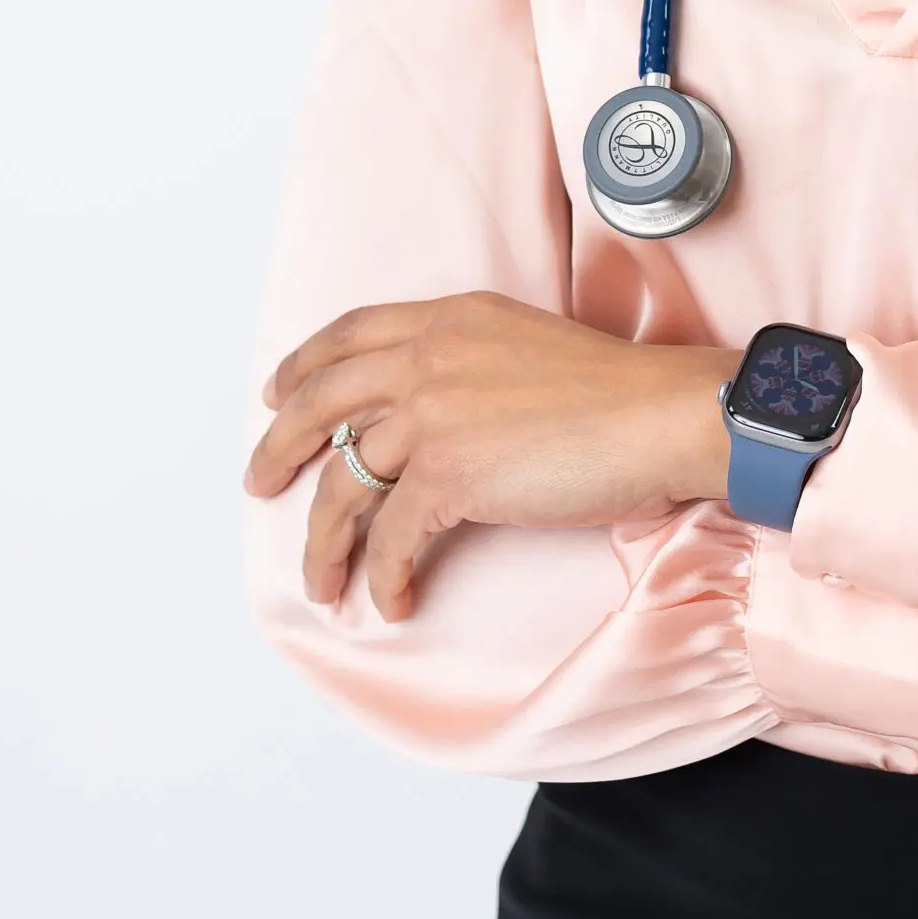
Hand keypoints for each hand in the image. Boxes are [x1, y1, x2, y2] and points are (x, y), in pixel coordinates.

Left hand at [243, 290, 740, 622]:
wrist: (656, 414)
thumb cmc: (613, 391)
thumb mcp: (524, 345)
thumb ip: (468, 362)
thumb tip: (429, 415)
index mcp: (450, 318)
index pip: (352, 333)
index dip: (305, 365)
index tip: (278, 392)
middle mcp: (430, 356)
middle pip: (320, 401)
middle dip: (278, 447)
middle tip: (260, 482)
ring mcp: (433, 414)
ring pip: (343, 485)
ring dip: (324, 543)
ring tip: (322, 580)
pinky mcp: (448, 474)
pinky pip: (392, 540)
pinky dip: (383, 578)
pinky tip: (392, 600)